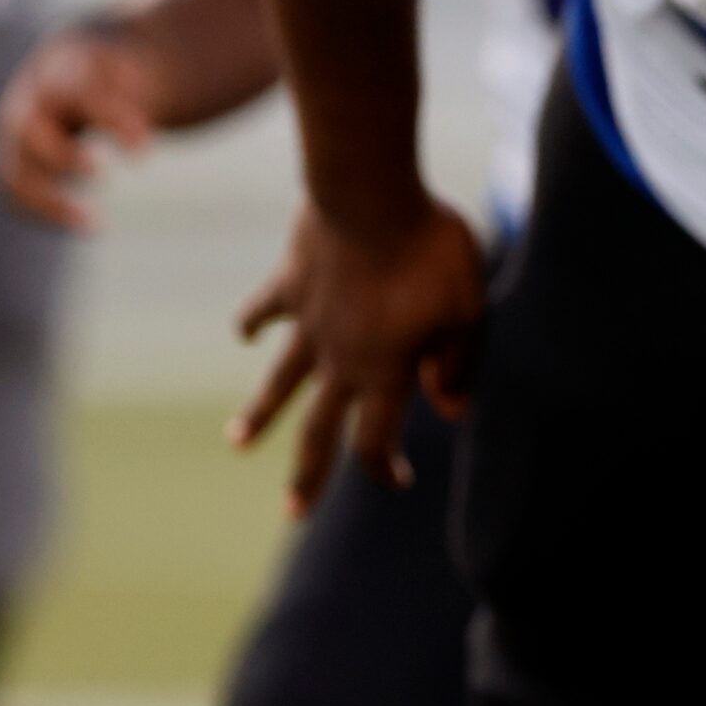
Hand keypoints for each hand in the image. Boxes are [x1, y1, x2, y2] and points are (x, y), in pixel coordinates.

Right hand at [0, 19, 159, 230]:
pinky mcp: (12, 164)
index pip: (79, 94)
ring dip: (50, 203)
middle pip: (28, 133)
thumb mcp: (124, 75)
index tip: (143, 153)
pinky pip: (14, 195)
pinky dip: (44, 216)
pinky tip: (87, 226)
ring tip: (94, 224)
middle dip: (62, 158)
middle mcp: (27, 106)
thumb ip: (130, 104)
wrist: (64, 76)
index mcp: (57, 73)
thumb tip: (141, 144)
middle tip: (101, 176)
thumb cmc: (103, 78)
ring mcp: (13, 138)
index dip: (110, 122)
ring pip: (15, 174)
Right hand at [230, 194, 484, 515]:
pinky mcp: (290, 284)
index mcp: (384, 370)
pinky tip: (245, 333)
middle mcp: (339, 358)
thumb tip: (453, 409)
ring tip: (238, 443)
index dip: (384, 469)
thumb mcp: (467, 307)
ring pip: (278, 381)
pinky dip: (253, 322)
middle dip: (307, 476)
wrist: (369, 193)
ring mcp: (308, 323)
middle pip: (317, 430)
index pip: (376, 440)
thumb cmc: (430, 249)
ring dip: (258, 414)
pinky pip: (265, 309)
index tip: (398, 480)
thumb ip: (460, 362)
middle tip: (293, 513)